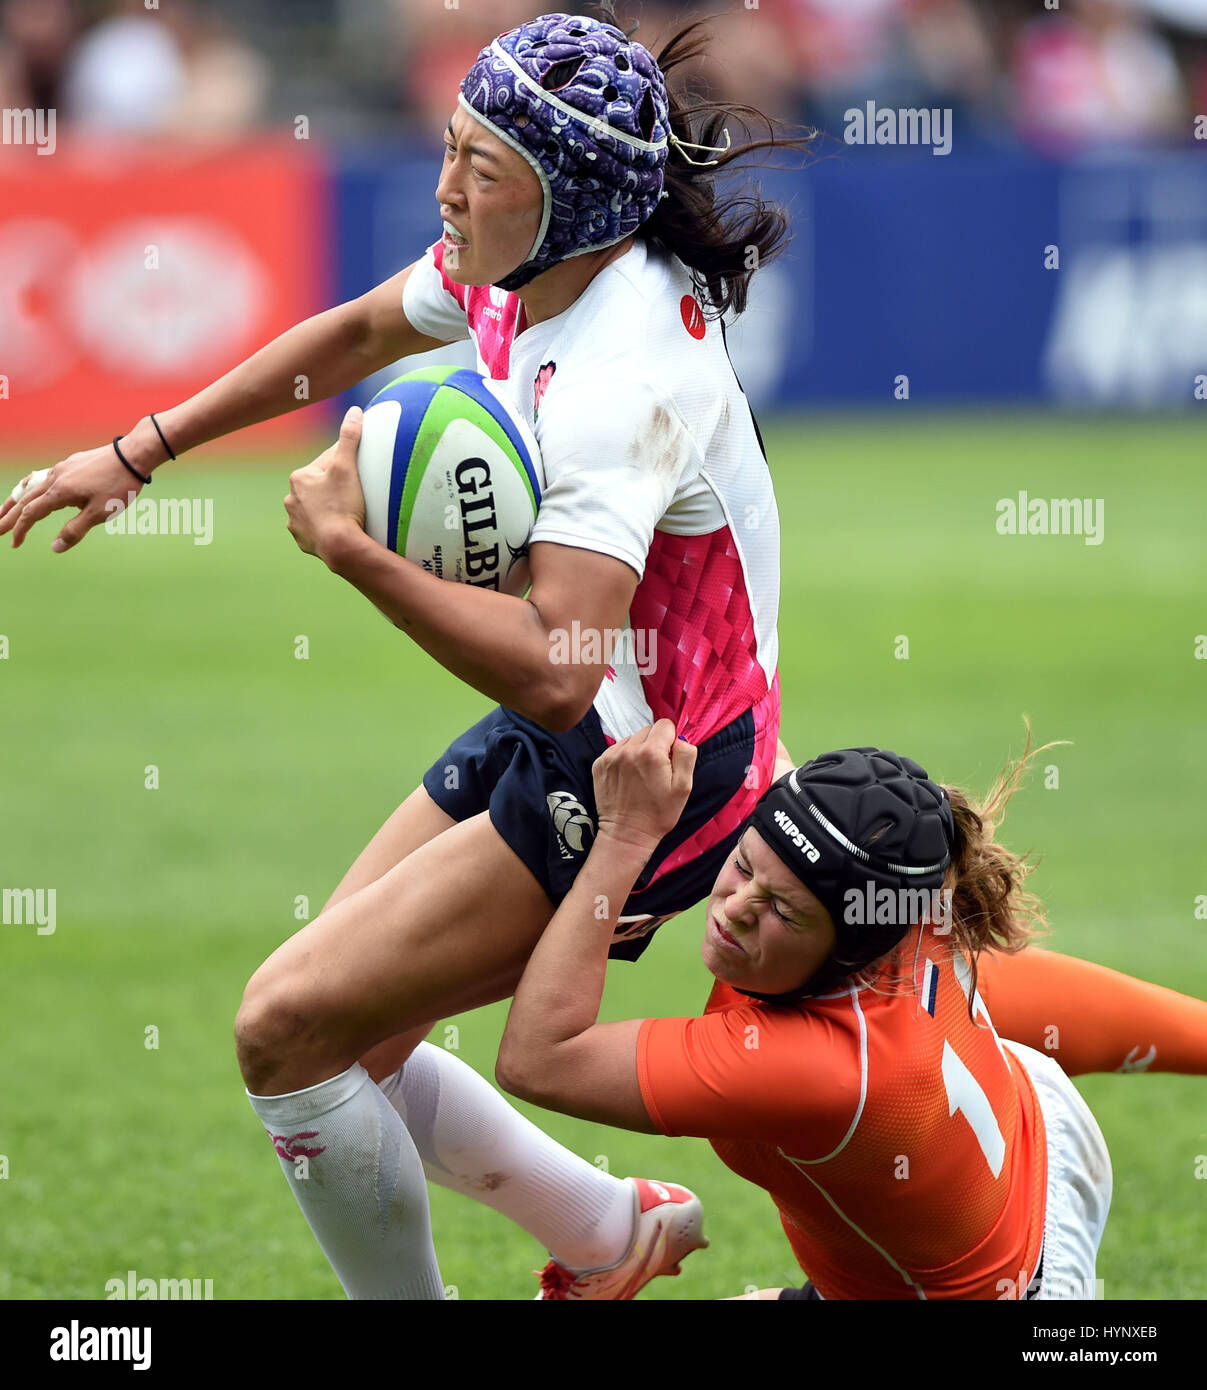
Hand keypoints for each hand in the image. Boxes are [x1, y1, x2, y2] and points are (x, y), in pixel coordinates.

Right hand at [0, 440, 150, 551]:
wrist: (134, 455)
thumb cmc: (119, 486)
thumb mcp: (100, 513)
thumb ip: (75, 531)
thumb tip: (55, 548)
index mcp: (59, 492)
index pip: (31, 513)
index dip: (20, 529)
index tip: (14, 544)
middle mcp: (55, 478)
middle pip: (25, 498)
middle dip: (9, 516)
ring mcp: (62, 468)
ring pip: (31, 485)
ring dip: (17, 499)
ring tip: (6, 510)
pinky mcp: (71, 464)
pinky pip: (43, 477)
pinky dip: (32, 487)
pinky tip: (34, 490)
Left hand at [284, 406, 366, 563]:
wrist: (340, 546)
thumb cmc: (343, 505)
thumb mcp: (347, 467)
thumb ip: (350, 437)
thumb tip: (354, 411)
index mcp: (299, 478)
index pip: (326, 463)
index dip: (345, 465)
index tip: (359, 471)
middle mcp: (291, 499)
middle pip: (319, 487)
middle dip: (334, 487)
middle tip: (356, 494)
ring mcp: (295, 522)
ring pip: (315, 509)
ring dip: (327, 509)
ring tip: (347, 513)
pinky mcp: (303, 540)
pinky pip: (315, 530)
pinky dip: (325, 528)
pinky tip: (338, 529)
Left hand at [591, 720, 696, 856]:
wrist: (627, 833)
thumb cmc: (658, 813)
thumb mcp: (684, 787)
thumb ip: (686, 755)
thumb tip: (680, 738)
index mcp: (651, 752)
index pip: (665, 725)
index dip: (671, 739)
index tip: (670, 757)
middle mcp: (628, 749)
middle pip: (648, 730)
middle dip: (655, 744)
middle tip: (656, 769)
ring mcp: (610, 756)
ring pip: (632, 738)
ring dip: (639, 750)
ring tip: (641, 774)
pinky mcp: (599, 764)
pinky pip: (617, 749)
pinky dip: (624, 757)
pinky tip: (628, 776)